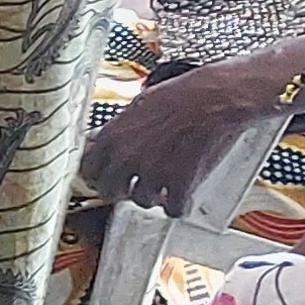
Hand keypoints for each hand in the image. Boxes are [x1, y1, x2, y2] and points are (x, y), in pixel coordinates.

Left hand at [84, 66, 283, 208]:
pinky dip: (177, 206)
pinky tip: (181, 197)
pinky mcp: (181, 184)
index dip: (97, 175)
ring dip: (151, 196)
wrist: (216, 99)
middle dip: (120, 190)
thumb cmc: (182, 95)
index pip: (88, 169)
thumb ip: (119, 127)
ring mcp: (153, 173)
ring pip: (141, 201)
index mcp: (113, 136)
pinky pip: (172, 209)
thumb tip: (106, 138)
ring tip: (162, 186)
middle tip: (132, 186)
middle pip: (109, 191)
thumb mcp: (138, 105)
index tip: (104, 176)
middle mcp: (128, 157)